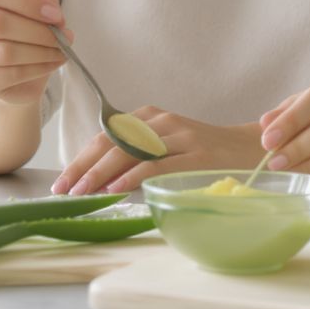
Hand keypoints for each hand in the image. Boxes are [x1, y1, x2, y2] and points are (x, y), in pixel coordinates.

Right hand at [0, 0, 73, 106]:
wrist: (13, 69)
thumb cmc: (23, 26)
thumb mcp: (35, 4)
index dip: (28, 2)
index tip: (55, 13)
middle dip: (39, 30)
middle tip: (64, 34)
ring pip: (5, 52)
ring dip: (42, 51)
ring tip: (62, 48)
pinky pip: (11, 74)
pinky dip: (38, 68)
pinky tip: (53, 62)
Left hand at [50, 109, 263, 195]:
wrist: (247, 148)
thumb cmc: (201, 153)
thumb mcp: (165, 145)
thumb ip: (136, 154)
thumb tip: (95, 178)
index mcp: (149, 117)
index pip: (106, 135)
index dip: (81, 158)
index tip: (62, 180)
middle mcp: (160, 121)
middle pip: (112, 142)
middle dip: (83, 167)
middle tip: (64, 189)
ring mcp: (178, 136)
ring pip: (130, 152)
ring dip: (101, 173)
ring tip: (82, 192)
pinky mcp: (194, 154)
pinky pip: (156, 165)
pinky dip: (132, 176)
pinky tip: (115, 188)